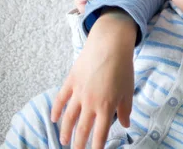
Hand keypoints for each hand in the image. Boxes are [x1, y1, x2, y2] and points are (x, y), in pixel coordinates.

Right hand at [51, 11, 136, 148]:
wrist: (110, 44)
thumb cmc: (123, 67)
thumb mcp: (128, 90)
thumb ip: (126, 110)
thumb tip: (126, 125)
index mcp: (106, 106)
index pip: (99, 134)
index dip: (96, 147)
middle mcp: (90, 103)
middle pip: (82, 129)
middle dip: (78, 144)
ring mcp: (78, 92)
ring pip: (68, 117)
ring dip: (65, 131)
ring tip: (64, 141)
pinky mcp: (71, 81)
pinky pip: (60, 99)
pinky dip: (56, 110)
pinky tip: (53, 118)